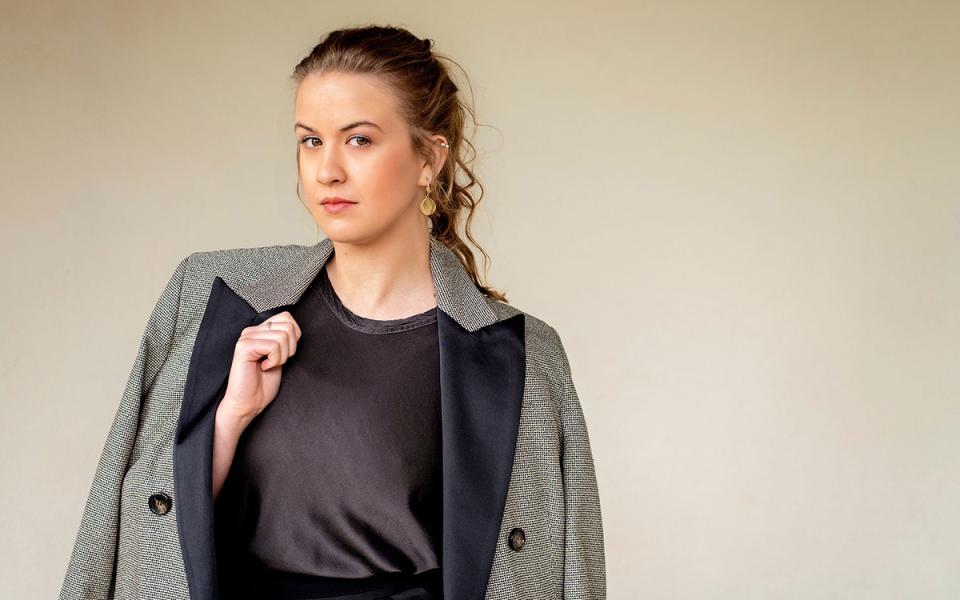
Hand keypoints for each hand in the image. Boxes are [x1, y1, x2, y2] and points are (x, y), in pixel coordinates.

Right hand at [216, 311, 301, 431]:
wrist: (248, 403)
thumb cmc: (263, 383)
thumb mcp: (280, 356)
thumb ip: (285, 339)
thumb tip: (294, 328)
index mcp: (259, 331)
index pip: (287, 317)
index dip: (294, 336)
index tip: (284, 354)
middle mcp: (251, 331)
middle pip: (288, 326)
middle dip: (290, 348)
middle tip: (276, 362)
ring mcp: (246, 338)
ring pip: (282, 336)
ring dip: (282, 356)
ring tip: (269, 365)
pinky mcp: (244, 347)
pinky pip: (273, 346)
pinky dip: (275, 360)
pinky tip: (264, 367)